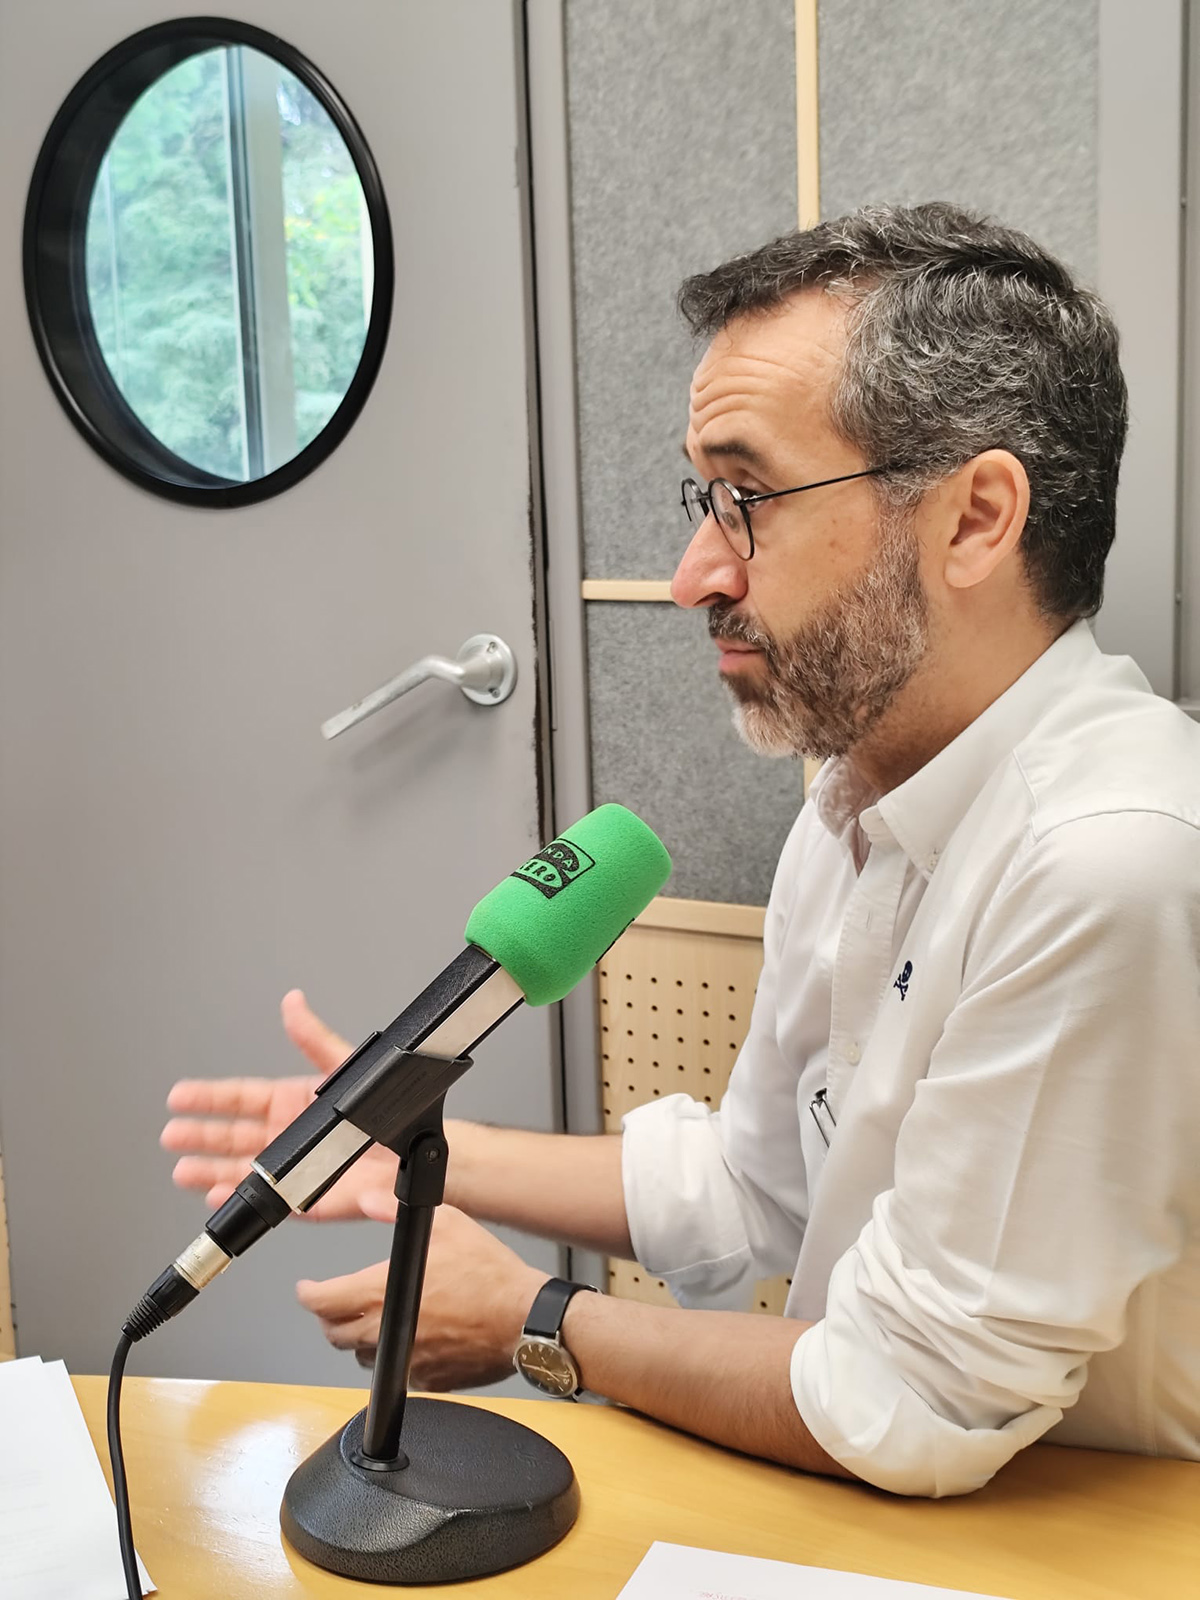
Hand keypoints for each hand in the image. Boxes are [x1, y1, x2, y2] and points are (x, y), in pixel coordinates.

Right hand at [160, 989, 398, 1218]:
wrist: (414, 1149)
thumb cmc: (385, 1109)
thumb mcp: (344, 1067)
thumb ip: (314, 1039)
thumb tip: (294, 1003)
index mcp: (291, 1102)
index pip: (240, 1099)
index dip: (209, 1098)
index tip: (180, 1096)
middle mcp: (286, 1135)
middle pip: (231, 1136)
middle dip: (200, 1136)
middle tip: (172, 1135)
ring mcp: (292, 1167)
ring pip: (239, 1170)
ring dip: (210, 1170)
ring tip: (183, 1170)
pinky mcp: (304, 1197)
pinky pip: (265, 1200)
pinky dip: (239, 1199)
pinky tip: (218, 1196)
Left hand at [296, 1201, 543, 1387]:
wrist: (523, 1318)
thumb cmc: (489, 1274)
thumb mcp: (446, 1224)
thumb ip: (396, 1210)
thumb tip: (370, 1198)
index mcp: (382, 1292)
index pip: (322, 1301)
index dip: (308, 1294)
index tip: (308, 1288)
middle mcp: (386, 1331)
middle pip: (334, 1335)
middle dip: (330, 1317)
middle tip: (338, 1303)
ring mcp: (405, 1360)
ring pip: (363, 1357)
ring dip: (362, 1339)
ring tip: (378, 1318)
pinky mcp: (425, 1380)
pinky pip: (397, 1371)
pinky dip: (397, 1356)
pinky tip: (415, 1337)